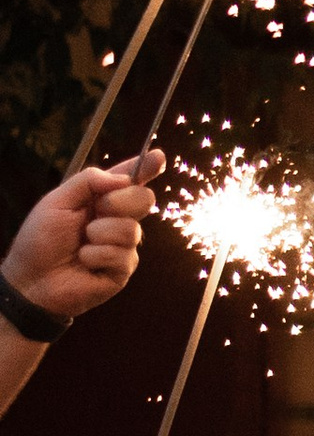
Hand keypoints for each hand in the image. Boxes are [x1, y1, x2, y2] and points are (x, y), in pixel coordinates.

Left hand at [5, 156, 161, 325]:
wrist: (32, 278)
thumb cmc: (40, 239)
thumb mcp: (57, 201)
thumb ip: (87, 182)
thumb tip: (122, 179)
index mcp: (100, 199)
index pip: (129, 180)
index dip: (146, 167)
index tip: (159, 156)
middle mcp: (117, 219)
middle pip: (143, 198)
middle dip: (119, 202)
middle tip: (95, 213)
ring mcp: (123, 245)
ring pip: (132, 229)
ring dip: (100, 234)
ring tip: (81, 245)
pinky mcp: (123, 269)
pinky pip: (123, 254)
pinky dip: (96, 256)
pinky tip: (84, 262)